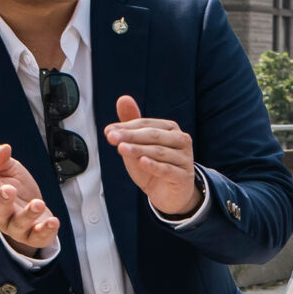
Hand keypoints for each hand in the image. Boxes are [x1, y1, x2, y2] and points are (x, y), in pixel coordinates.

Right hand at [0, 144, 59, 253]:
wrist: (35, 208)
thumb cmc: (17, 188)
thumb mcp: (7, 169)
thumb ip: (0, 158)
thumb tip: (3, 148)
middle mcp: (1, 215)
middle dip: (3, 201)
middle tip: (9, 190)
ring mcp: (17, 227)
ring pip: (18, 225)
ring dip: (27, 215)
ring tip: (37, 203)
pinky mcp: (34, 236)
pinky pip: (38, 236)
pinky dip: (45, 230)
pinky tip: (53, 221)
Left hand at [104, 94, 202, 217]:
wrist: (170, 194)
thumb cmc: (154, 165)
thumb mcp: (139, 145)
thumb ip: (132, 124)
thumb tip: (123, 99)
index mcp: (170, 129)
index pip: (147, 124)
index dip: (127, 127)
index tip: (108, 131)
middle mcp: (181, 141)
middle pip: (154, 136)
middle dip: (131, 136)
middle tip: (112, 137)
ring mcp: (184, 159)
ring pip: (160, 152)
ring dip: (138, 150)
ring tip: (121, 149)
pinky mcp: (184, 177)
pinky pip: (168, 169)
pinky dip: (154, 165)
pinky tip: (142, 162)